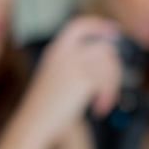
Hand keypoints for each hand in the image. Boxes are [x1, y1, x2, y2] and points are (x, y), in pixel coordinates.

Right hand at [27, 16, 121, 142]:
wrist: (34, 123)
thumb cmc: (44, 108)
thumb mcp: (55, 78)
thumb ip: (75, 65)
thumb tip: (107, 59)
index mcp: (55, 51)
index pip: (78, 26)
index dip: (98, 25)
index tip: (114, 31)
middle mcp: (64, 54)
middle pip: (103, 48)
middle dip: (114, 68)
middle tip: (110, 88)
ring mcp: (73, 65)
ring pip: (109, 65)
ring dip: (112, 86)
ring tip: (102, 103)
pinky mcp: (82, 80)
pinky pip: (107, 83)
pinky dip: (108, 98)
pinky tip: (98, 109)